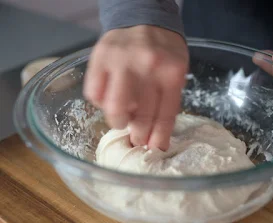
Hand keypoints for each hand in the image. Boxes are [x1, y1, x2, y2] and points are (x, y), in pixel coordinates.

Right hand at [84, 25, 188, 149]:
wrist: (143, 19)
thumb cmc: (162, 50)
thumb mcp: (175, 71)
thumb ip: (167, 100)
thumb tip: (154, 137)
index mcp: (171, 73)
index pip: (165, 115)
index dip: (159, 137)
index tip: (154, 149)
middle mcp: (147, 67)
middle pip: (141, 115)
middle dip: (138, 135)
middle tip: (136, 139)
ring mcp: (121, 61)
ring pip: (114, 108)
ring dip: (117, 121)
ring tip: (121, 120)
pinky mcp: (99, 58)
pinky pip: (94, 94)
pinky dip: (101, 103)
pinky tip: (109, 98)